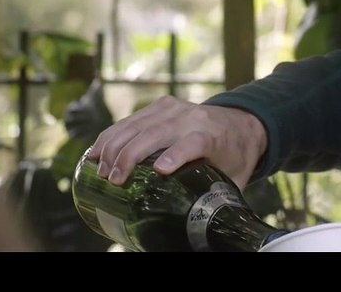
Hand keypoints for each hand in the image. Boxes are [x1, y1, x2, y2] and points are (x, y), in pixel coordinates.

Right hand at [86, 96, 267, 190]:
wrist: (243, 123)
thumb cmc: (235, 157)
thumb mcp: (234, 181)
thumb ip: (220, 203)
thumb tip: (205, 235)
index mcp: (213, 137)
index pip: (195, 142)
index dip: (177, 154)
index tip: (160, 170)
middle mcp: (193, 118)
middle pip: (157, 133)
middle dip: (131, 155)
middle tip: (114, 181)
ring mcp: (176, 108)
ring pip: (139, 124)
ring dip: (115, 146)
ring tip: (101, 170)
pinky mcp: (162, 105)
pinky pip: (132, 119)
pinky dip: (112, 134)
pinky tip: (97, 151)